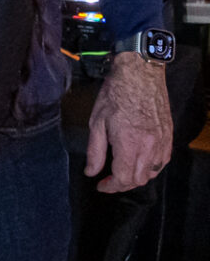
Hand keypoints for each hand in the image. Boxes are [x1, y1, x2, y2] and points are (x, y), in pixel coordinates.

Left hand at [86, 51, 172, 190]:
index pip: (123, 178)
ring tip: (122, 172)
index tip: (100, 185)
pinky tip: (139, 162)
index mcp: (129, 144)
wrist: (140, 74)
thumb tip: (91, 172)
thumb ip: (95, 151)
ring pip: (153, 172)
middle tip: (109, 180)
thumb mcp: (96, 122)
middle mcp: (149, 146)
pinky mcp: (169, 135)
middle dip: (122, 185)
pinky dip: (152, 167)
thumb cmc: (115, 95)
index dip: (111, 186)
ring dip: (137, 177)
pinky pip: (163, 160)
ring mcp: (162, 141)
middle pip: (139, 179)